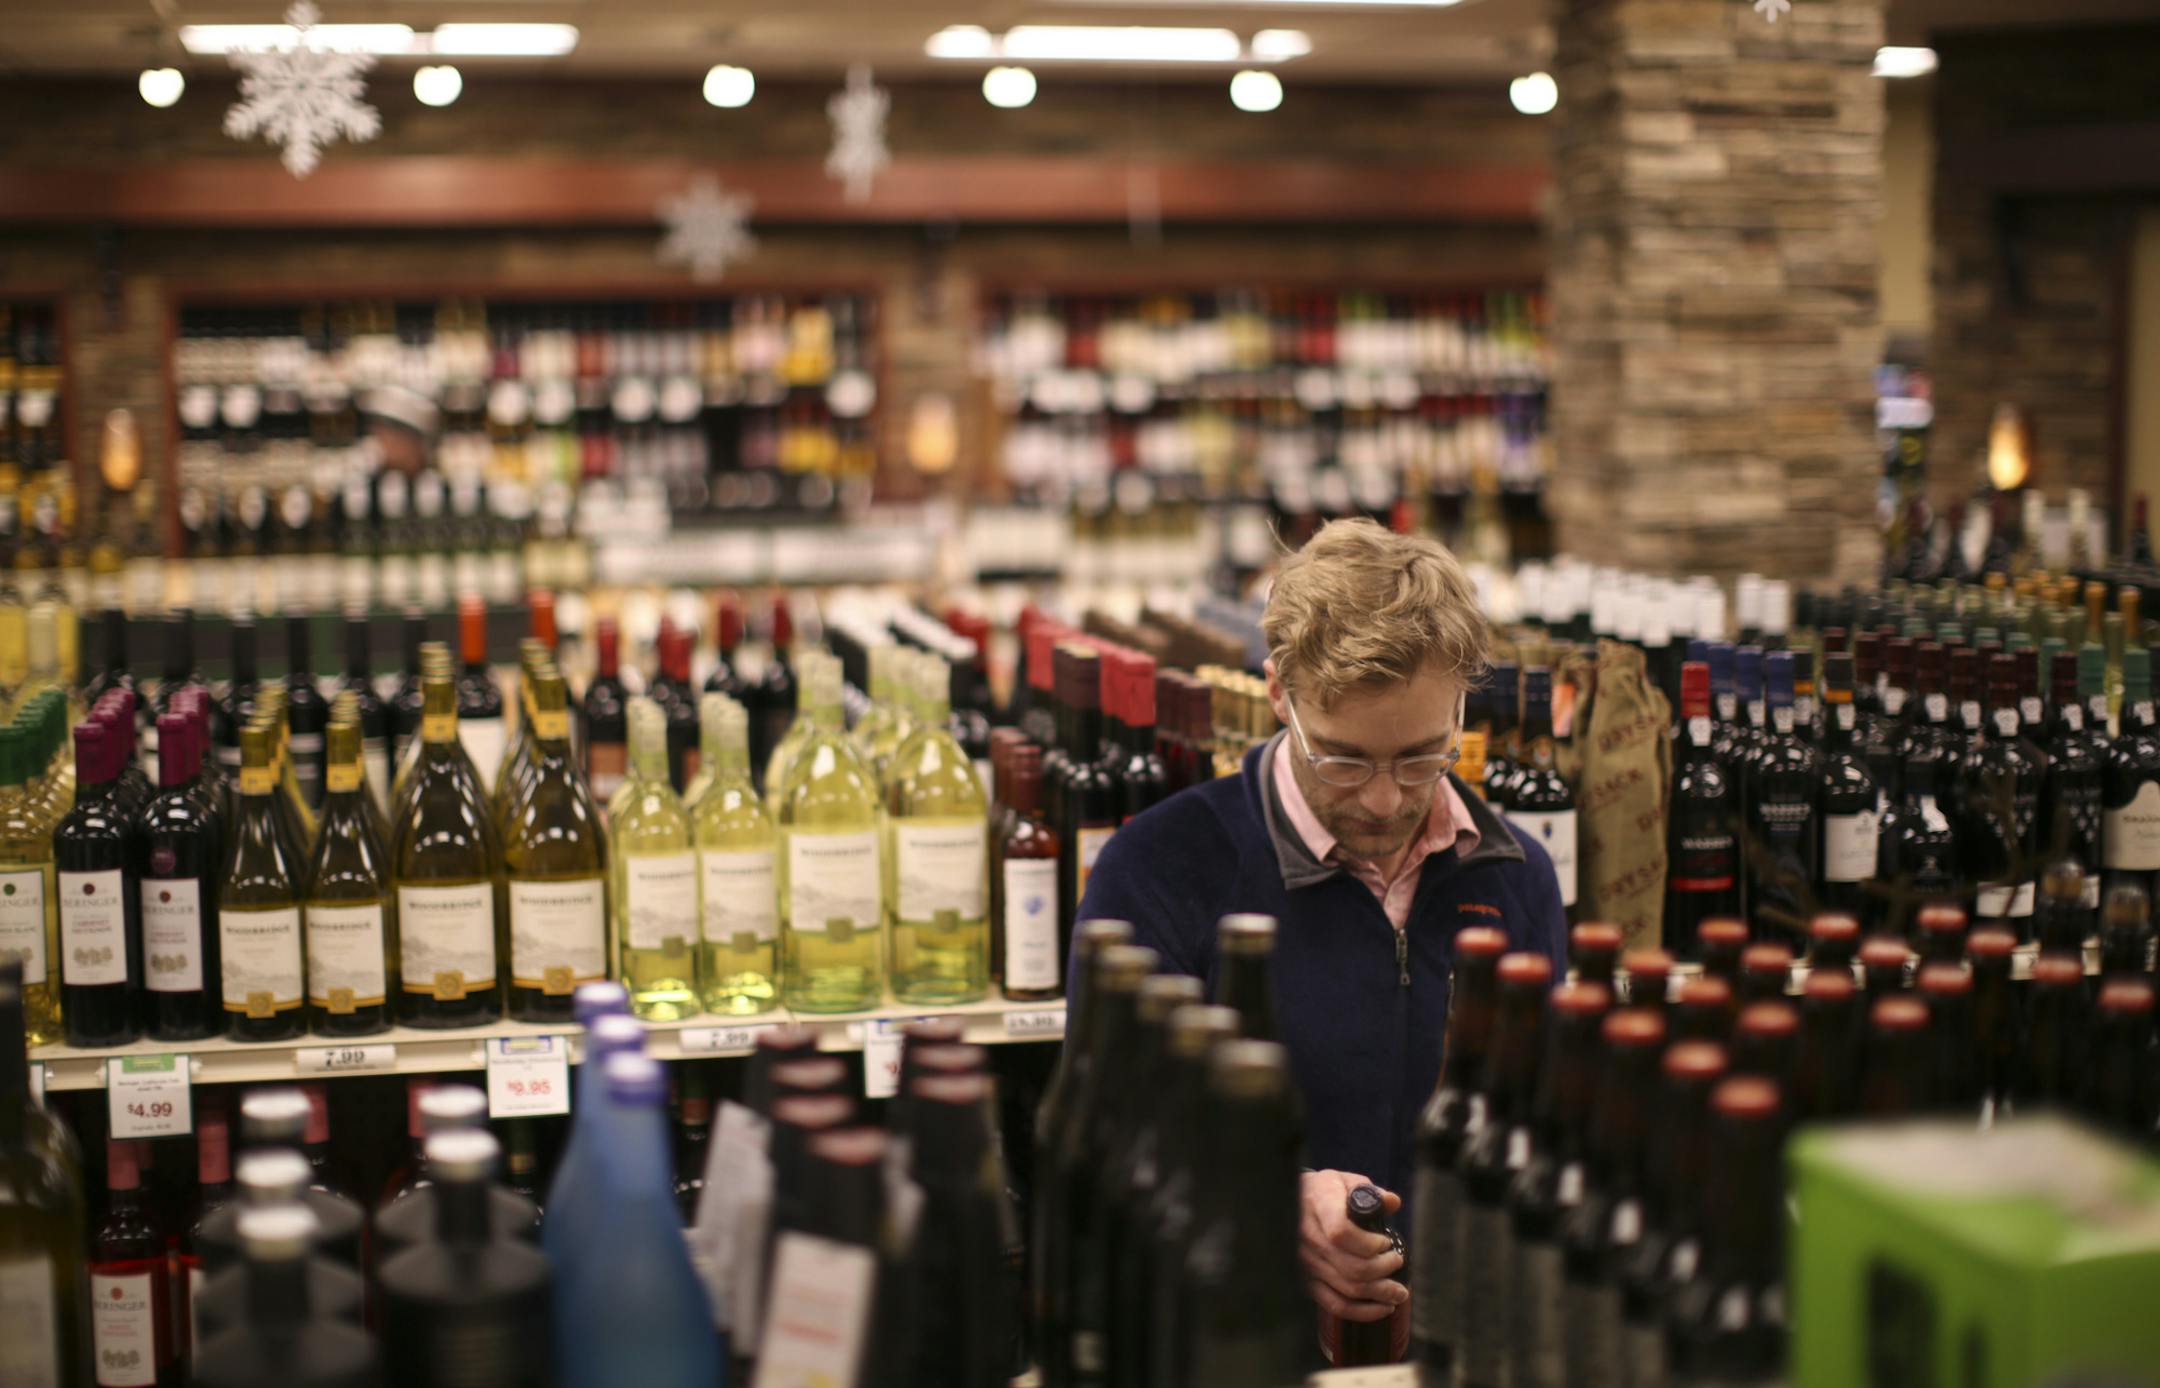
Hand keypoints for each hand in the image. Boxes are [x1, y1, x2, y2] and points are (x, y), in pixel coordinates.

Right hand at [1298, 1169, 1405, 1322]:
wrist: (1290, 1203)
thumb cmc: (1324, 1192)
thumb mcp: (1344, 1181)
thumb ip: (1370, 1192)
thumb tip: (1392, 1203)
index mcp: (1318, 1205)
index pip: (1341, 1232)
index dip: (1369, 1244)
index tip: (1385, 1243)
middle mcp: (1308, 1236)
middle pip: (1351, 1267)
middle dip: (1383, 1270)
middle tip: (1397, 1263)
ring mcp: (1305, 1262)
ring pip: (1348, 1289)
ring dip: (1380, 1294)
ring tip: (1399, 1291)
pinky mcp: (1307, 1281)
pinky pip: (1335, 1304)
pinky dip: (1363, 1312)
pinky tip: (1382, 1307)